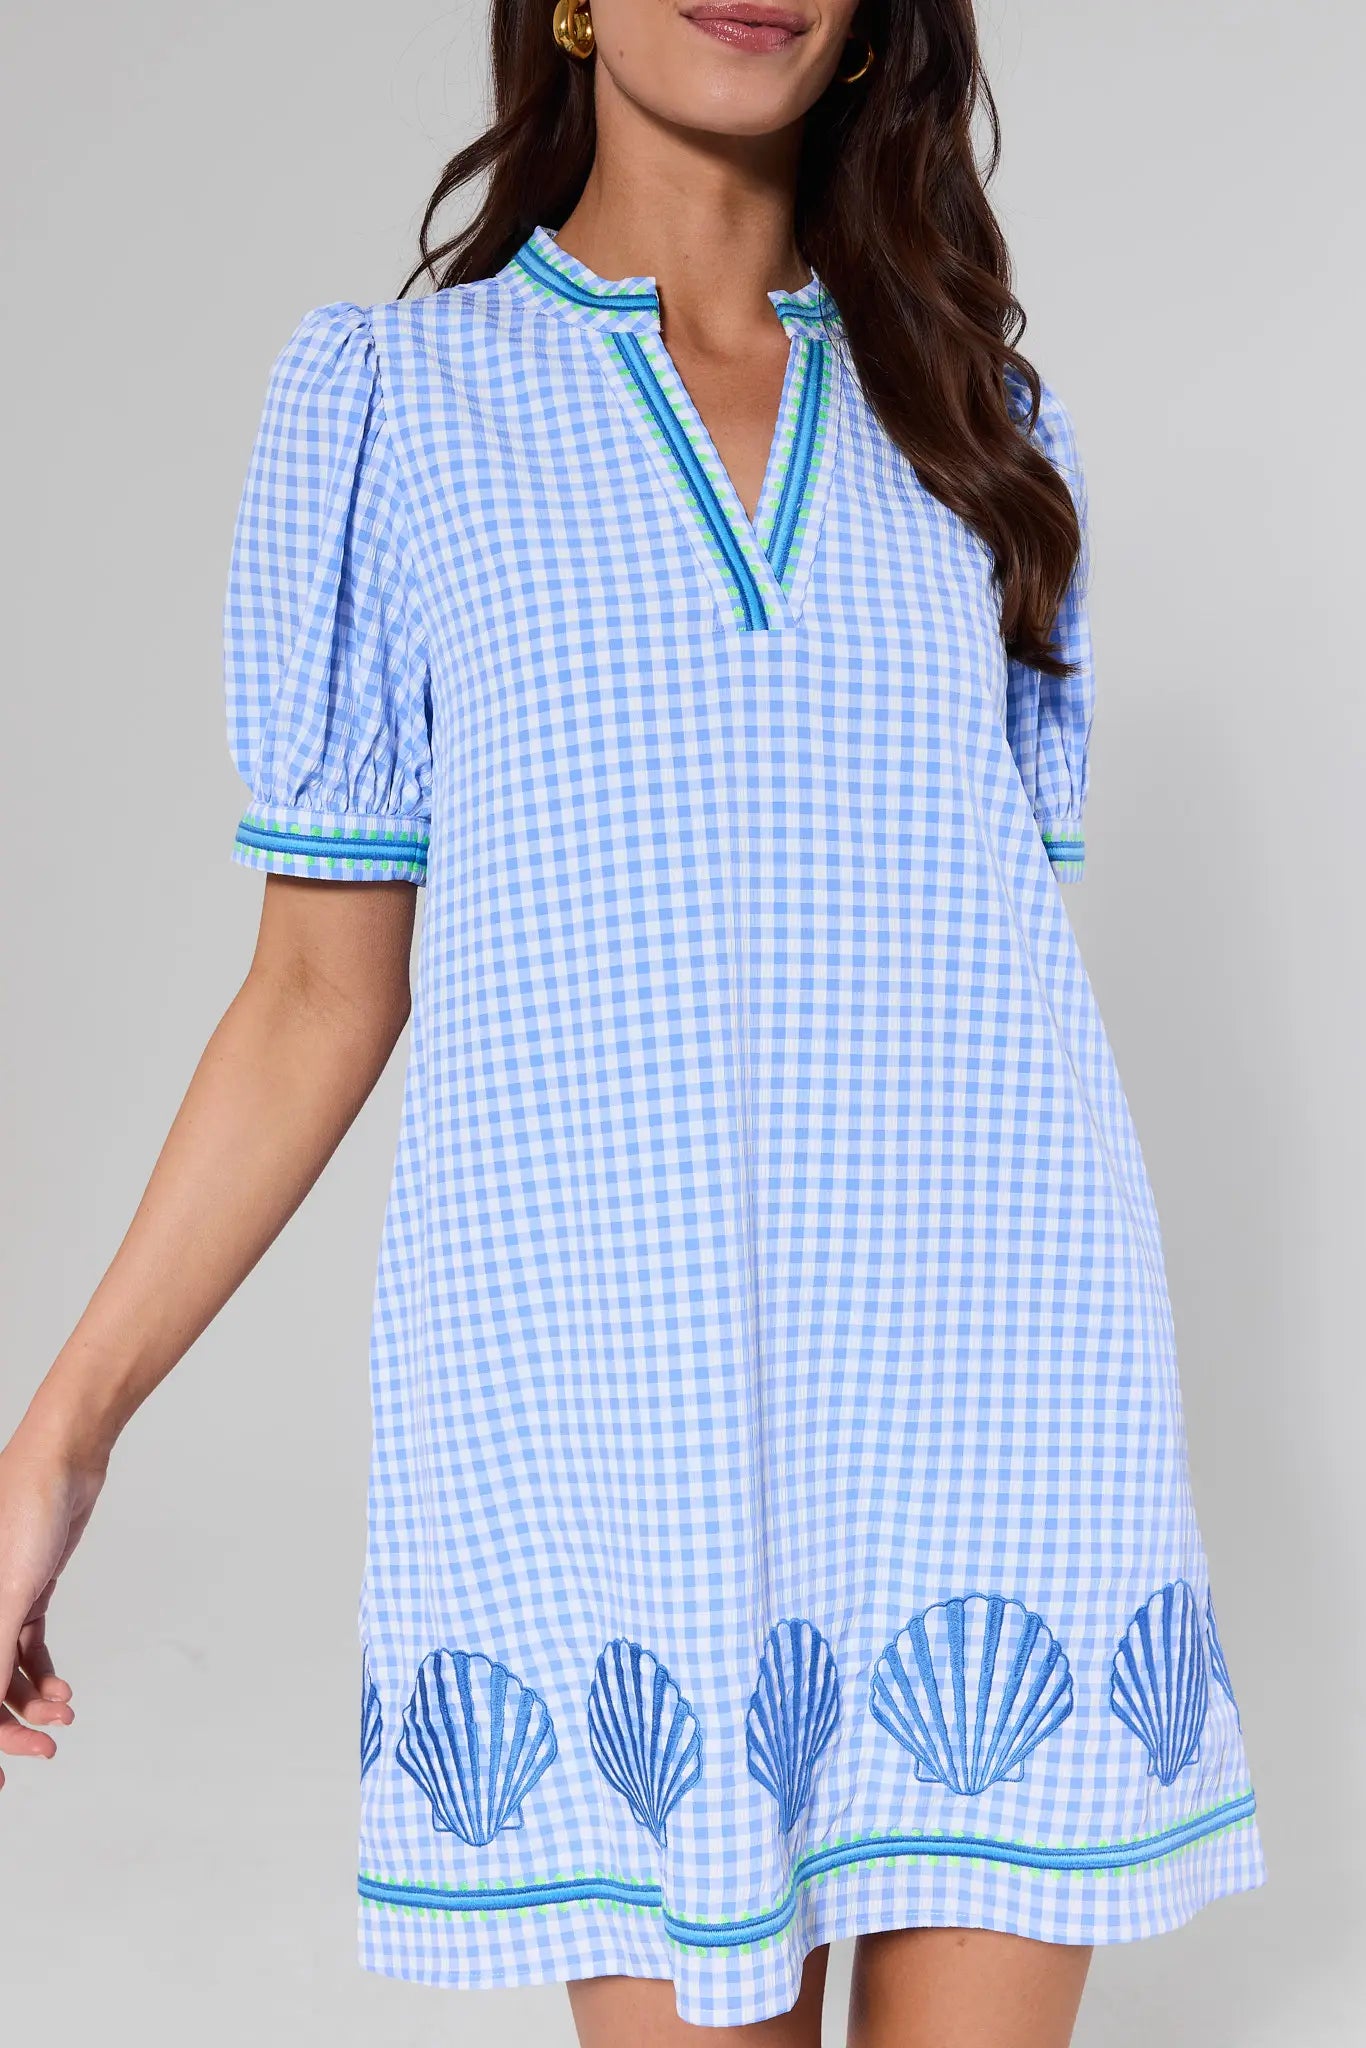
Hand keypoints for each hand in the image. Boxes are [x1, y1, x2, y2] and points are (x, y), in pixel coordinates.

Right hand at [0, 1434, 103, 1788]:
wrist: (64, 1460)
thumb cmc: (24, 1511)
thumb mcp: (7, 1595)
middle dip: (8, 1727)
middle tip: (45, 1753)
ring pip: (4, 1672)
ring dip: (33, 1702)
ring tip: (63, 1715)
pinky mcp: (25, 1591)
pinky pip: (26, 1648)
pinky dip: (44, 1674)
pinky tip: (64, 1695)